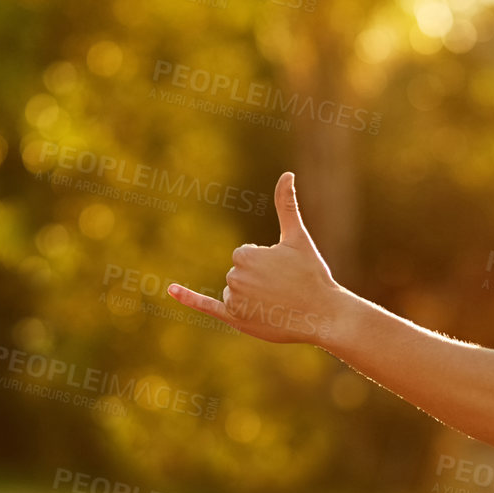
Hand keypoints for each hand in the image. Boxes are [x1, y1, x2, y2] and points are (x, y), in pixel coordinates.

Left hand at [168, 171, 343, 344]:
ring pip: (234, 292)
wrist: (323, 314)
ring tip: (277, 304)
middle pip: (239, 274)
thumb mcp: (298, 237)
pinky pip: (206, 306)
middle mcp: (234, 278)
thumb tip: (286, 173)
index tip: (284, 272)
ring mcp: (234, 301)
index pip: (245, 256)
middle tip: (284, 289)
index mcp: (245, 256)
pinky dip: (188, 298)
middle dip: (258, 281)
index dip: (266, 263)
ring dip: (252, 297)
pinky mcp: (234, 319)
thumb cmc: (312, 275)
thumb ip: (287, 205)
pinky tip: (170, 290)